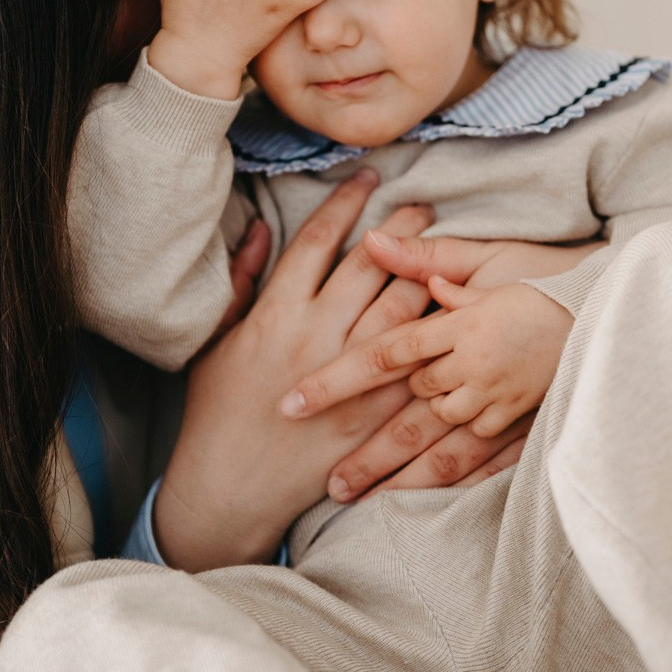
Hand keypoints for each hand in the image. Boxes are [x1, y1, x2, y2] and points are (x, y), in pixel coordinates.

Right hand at [153, 173, 434, 571]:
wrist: (229, 491)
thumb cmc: (215, 414)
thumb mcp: (214, 341)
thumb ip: (241, 281)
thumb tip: (261, 225)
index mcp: (276, 314)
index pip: (319, 241)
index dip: (347, 203)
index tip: (368, 179)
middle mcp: (315, 336)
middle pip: (370, 265)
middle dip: (400, 228)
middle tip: (422, 204)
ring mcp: (349, 377)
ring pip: (401, 307)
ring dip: (426, 271)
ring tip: (445, 245)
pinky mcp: (373, 415)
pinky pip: (416, 366)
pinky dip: (438, 336)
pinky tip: (456, 312)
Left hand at [290, 231, 599, 500]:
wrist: (615, 305)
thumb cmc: (546, 274)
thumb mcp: (488, 258)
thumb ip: (426, 254)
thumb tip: (369, 239)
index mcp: (461, 325)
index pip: (384, 355)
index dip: (335, 380)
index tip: (293, 402)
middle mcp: (477, 369)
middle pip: (405, 418)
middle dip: (362, 454)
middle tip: (322, 482)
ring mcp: (502, 404)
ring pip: (440, 451)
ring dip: (396, 479)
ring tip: (356, 500)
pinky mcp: (525, 424)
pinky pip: (481, 464)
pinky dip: (448, 487)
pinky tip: (417, 503)